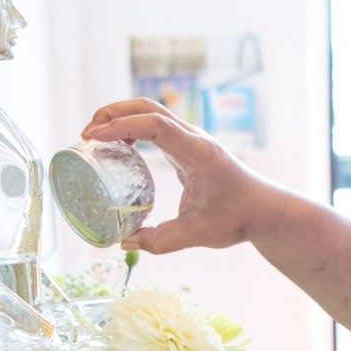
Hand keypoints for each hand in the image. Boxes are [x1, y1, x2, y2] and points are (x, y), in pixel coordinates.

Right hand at [83, 99, 290, 254]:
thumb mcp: (198, 234)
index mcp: (197, 152)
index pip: (155, 125)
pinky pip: (156, 127)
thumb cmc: (238, 219)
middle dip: (114, 113)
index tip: (95, 138)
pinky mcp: (188, 147)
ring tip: (95, 138)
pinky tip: (118, 146)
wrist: (264, 210)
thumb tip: (124, 243)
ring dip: (121, 117)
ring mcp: (191, 139)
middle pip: (148, 107)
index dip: (122, 126)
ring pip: (151, 112)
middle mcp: (194, 138)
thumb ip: (160, 241)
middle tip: (87, 135)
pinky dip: (133, 128)